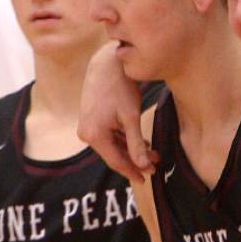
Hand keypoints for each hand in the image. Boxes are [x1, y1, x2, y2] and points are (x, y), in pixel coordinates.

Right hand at [78, 42, 158, 183]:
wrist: (106, 64)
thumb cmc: (120, 87)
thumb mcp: (131, 117)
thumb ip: (136, 144)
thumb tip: (144, 166)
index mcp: (94, 135)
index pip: (116, 161)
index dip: (133, 171)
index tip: (147, 178)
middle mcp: (86, 133)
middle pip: (114, 155)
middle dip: (135, 161)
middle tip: (154, 166)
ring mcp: (87, 127)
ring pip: (113, 146)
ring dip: (131, 151)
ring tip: (152, 154)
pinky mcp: (91, 121)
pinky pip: (109, 137)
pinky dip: (124, 141)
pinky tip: (141, 143)